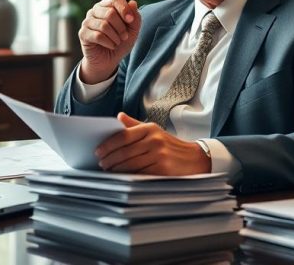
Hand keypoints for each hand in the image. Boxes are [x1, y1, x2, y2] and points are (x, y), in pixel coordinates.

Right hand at [78, 0, 140, 83]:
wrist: (108, 60)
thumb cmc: (120, 43)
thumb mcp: (133, 31)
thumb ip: (135, 17)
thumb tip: (133, 3)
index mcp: (107, 5)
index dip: (124, 8)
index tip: (130, 20)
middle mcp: (95, 11)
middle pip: (110, 13)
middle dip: (121, 27)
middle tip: (124, 37)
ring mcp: (87, 21)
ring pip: (104, 25)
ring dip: (115, 37)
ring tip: (117, 42)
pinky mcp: (83, 33)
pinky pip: (97, 36)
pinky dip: (109, 43)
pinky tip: (111, 46)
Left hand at [94, 113, 210, 174]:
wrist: (195, 158)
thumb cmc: (170, 145)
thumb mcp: (155, 131)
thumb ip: (135, 125)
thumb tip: (118, 117)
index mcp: (150, 129)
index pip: (123, 136)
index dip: (108, 145)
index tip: (98, 151)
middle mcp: (154, 140)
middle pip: (124, 151)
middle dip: (109, 159)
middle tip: (101, 164)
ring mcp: (159, 155)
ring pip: (130, 164)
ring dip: (116, 169)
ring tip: (108, 171)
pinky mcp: (163, 169)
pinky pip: (140, 174)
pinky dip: (128, 176)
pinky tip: (122, 177)